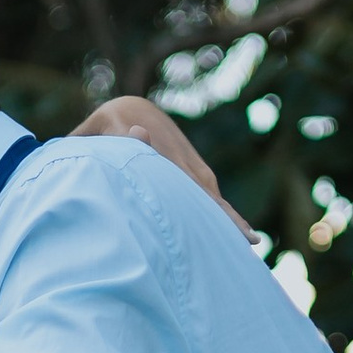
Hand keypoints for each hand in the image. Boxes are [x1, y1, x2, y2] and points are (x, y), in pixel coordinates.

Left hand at [75, 93, 262, 242]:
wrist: (131, 108)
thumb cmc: (109, 124)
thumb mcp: (103, 126)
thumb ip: (106, 140)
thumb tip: (122, 140)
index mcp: (164, 152)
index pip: (185, 181)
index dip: (199, 201)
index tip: (212, 218)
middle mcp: (184, 161)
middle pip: (207, 194)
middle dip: (225, 217)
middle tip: (247, 241)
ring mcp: (193, 168)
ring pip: (214, 199)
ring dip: (230, 220)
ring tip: (249, 244)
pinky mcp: (196, 174)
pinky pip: (213, 199)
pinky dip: (226, 216)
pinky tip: (242, 235)